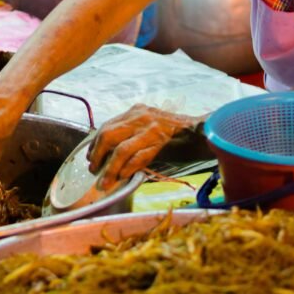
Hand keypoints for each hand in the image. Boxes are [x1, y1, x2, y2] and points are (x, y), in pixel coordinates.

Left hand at [86, 104, 202, 190]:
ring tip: (105, 181)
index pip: (107, 126)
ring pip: (120, 149)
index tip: (91, 157)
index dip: (95, 144)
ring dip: (110, 168)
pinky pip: (138, 157)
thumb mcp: (151, 128)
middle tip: (94, 170)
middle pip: (108, 135)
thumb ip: (134, 136)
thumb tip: (112, 156)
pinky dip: (128, 169)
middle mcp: (141, 116)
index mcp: (137, 112)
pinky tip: (123, 177)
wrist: (203, 132)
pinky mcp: (161, 141)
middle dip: (97, 155)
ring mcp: (151, 128)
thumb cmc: (178, 134)